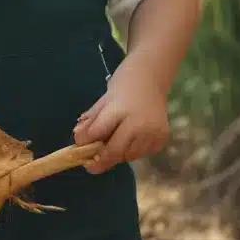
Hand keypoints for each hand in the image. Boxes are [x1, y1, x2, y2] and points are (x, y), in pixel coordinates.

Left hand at [72, 57, 169, 174]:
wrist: (152, 76)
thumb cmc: (124, 84)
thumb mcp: (104, 99)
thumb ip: (92, 120)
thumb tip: (78, 139)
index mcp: (119, 110)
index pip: (97, 133)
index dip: (85, 142)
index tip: (78, 146)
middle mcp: (138, 124)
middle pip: (114, 152)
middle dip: (101, 159)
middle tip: (90, 163)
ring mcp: (152, 133)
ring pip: (128, 156)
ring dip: (117, 155)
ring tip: (113, 144)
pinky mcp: (161, 139)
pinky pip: (142, 154)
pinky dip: (133, 151)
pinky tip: (131, 139)